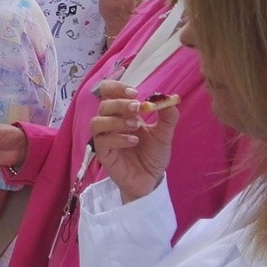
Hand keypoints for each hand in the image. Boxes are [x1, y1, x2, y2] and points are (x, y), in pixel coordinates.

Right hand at [89, 80, 178, 201]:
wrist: (151, 179)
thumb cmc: (153, 155)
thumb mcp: (164, 134)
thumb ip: (167, 117)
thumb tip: (169, 98)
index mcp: (122, 114)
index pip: (108, 92)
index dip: (116, 87)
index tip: (134, 92)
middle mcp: (111, 124)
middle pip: (103, 105)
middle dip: (120, 103)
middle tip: (137, 107)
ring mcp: (105, 139)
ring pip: (97, 122)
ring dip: (116, 120)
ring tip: (135, 125)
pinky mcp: (104, 155)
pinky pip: (102, 142)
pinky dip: (118, 138)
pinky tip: (133, 141)